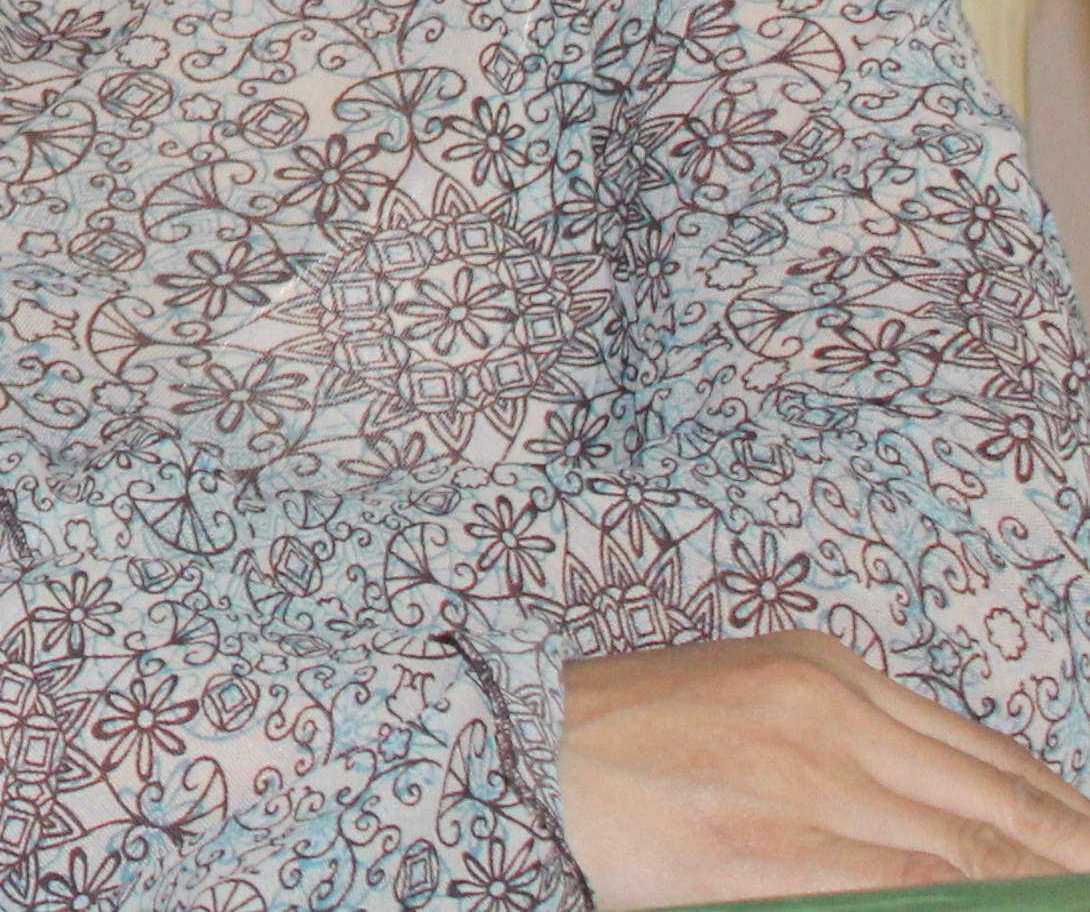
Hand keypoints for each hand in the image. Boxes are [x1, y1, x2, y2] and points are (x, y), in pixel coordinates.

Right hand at [560, 633, 1089, 906]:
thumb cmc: (632, 735)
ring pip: (964, 853)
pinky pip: (900, 893)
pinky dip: (958, 904)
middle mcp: (826, 716)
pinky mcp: (768, 851)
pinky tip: (998, 911)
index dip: (1062, 813)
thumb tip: (949, 814)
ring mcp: (801, 783)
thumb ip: (847, 741)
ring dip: (1034, 888)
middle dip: (1070, 856)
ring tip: (1076, 903)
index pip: (984, 755)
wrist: (524, 743)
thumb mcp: (751, 699)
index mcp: (825, 672)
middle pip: (992, 803)